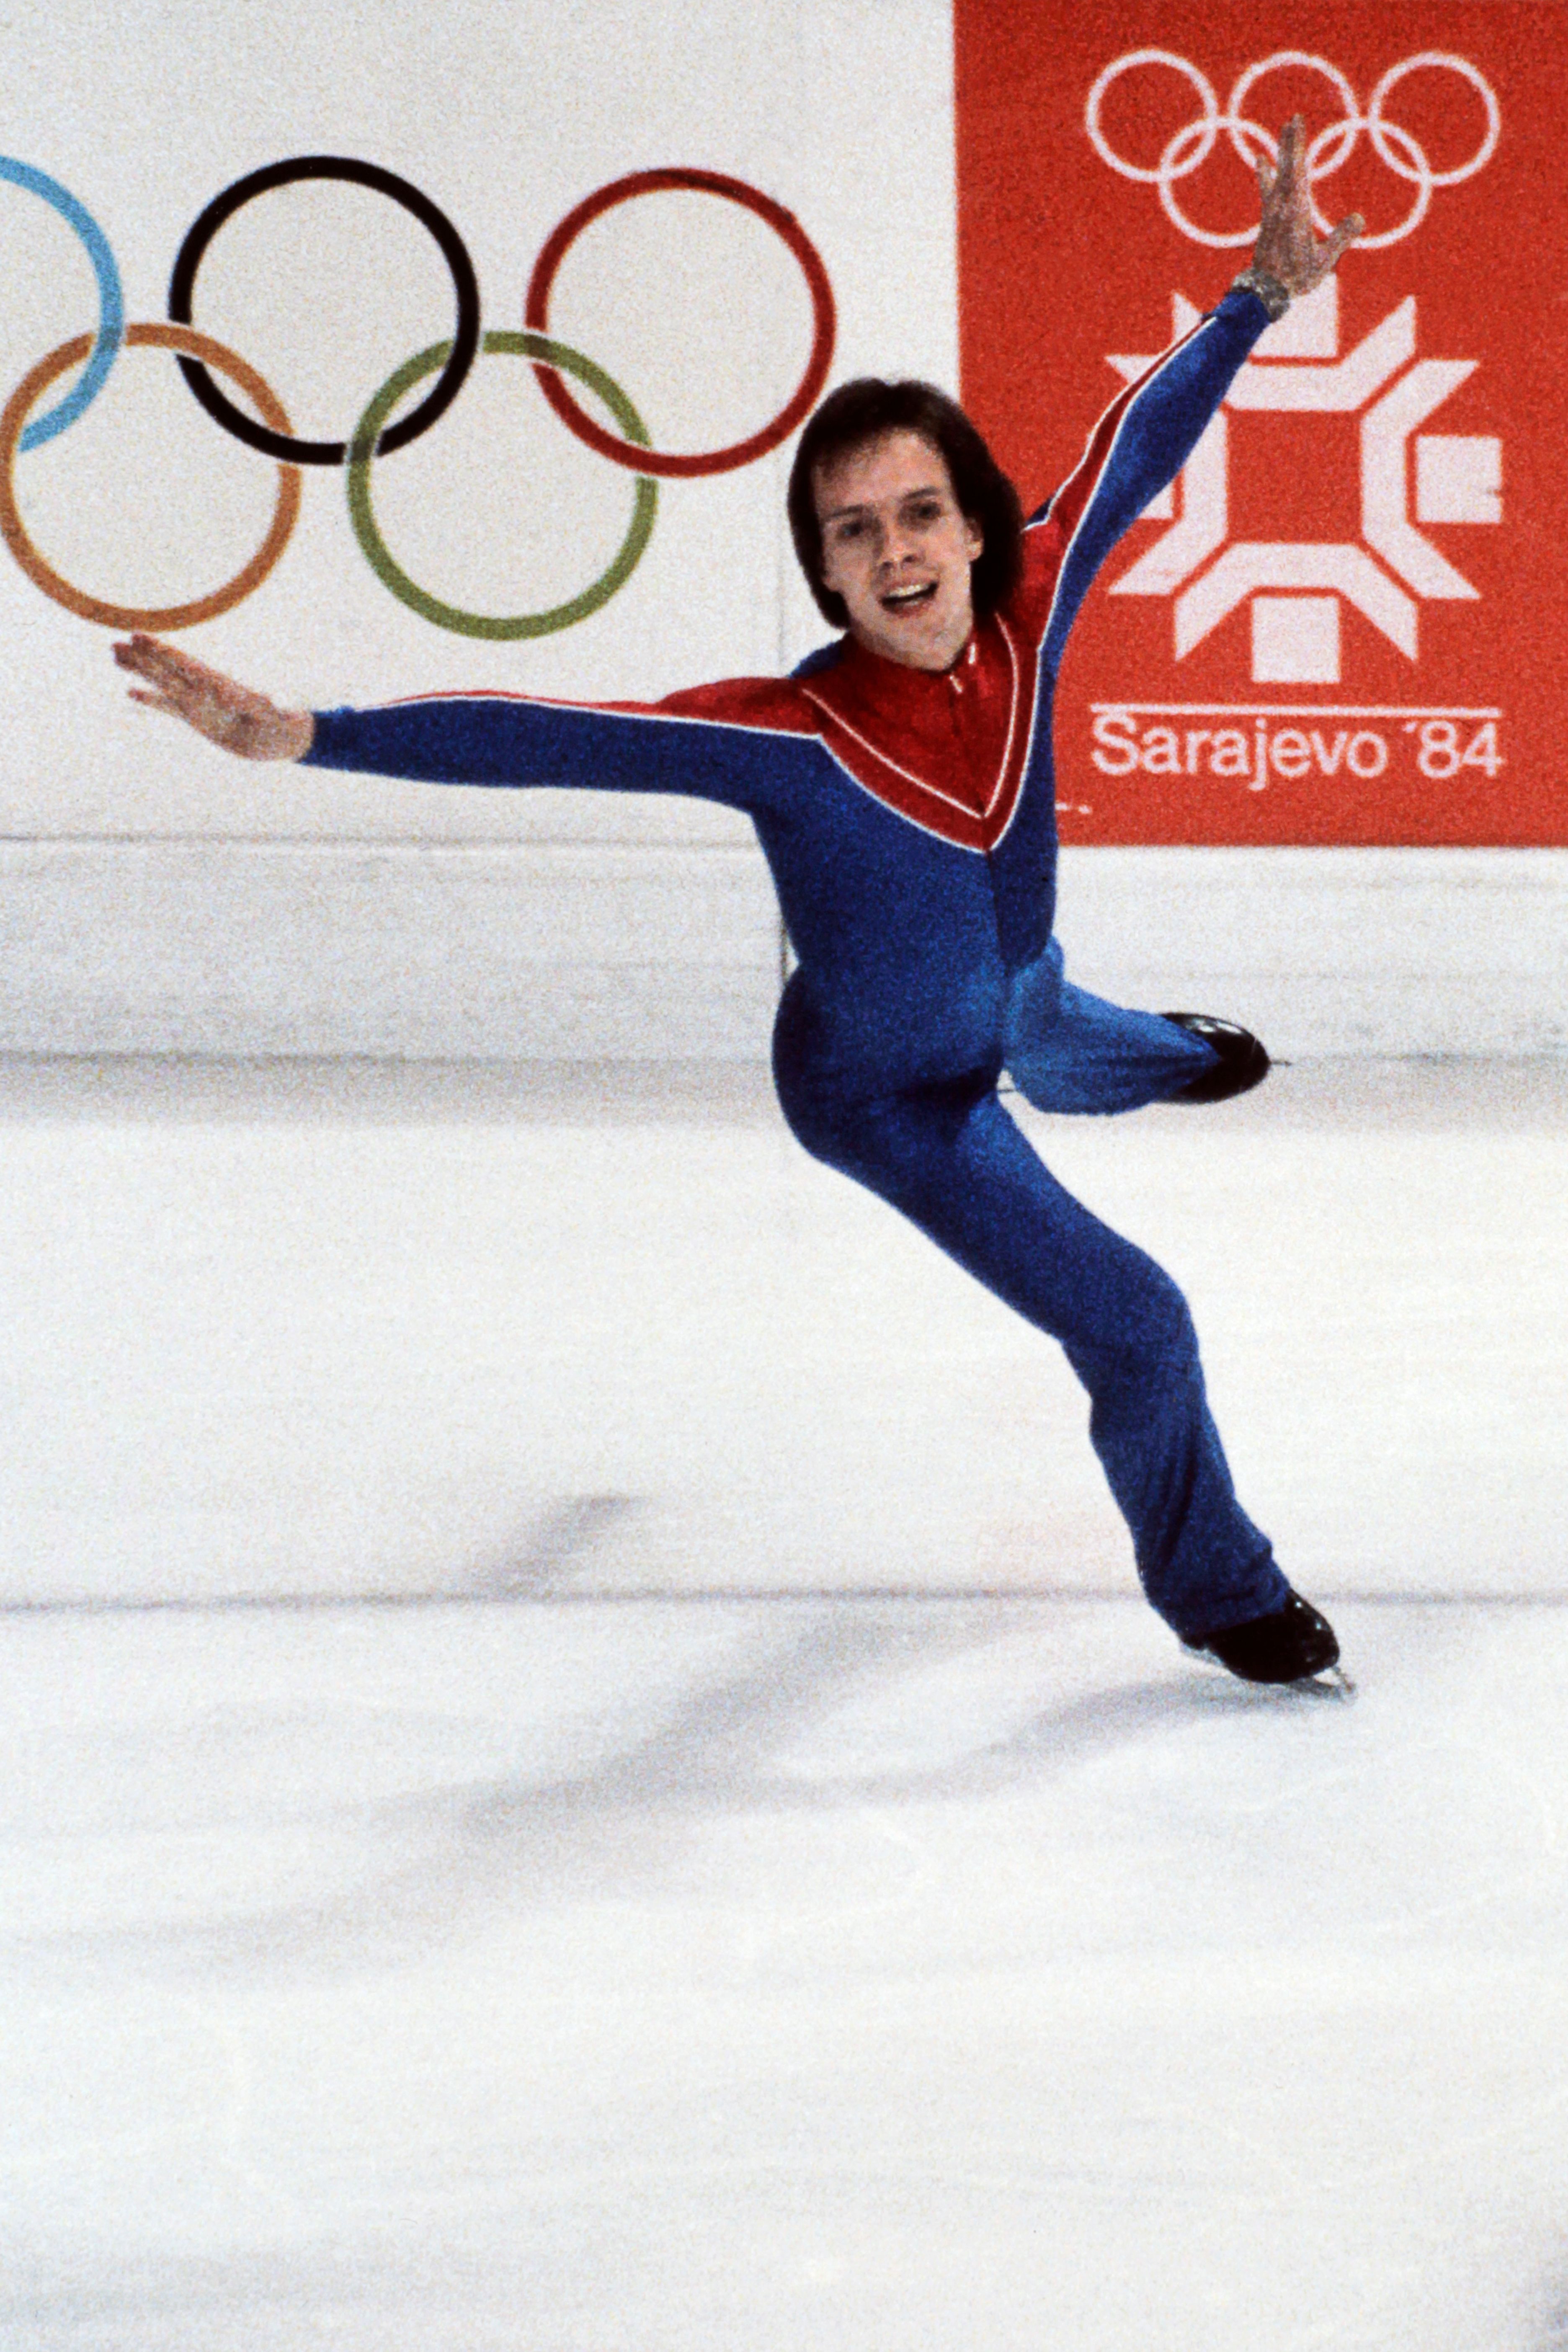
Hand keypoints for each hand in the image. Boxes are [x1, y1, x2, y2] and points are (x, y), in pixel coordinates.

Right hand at [111, 634, 313, 760]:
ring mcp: (198, 702)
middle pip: (167, 668)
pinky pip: (168, 707)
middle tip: (114, 640)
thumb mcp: (278, 716)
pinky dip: (150, 700)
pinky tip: (130, 692)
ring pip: (162, 682)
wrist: (279, 739)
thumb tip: (268, 700)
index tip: (140, 637)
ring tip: (114, 655)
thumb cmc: (283, 725)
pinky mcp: (196, 718)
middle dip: (142, 656)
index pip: (185, 663)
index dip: (162, 651)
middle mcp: (204, 689)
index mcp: (219, 684)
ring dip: (139, 670)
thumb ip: (271, 708)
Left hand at [1252, 114, 1361, 295]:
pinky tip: (1261, 160)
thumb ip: (1340, 239)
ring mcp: (1271, 212)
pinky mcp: (1267, 219)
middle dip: (1290, 142)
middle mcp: (1281, 207)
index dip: (1297, 147)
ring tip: (1281, 132)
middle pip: (1286, 167)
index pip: (1297, 171)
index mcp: (1296, 211)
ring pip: (1276, 175)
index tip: (1297, 124)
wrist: (1264, 293)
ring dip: (1280, 152)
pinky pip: (1267, 188)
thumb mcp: (1323, 262)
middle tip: (1292, 118)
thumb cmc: (1296, 279)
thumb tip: (1359, 218)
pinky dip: (1266, 171)